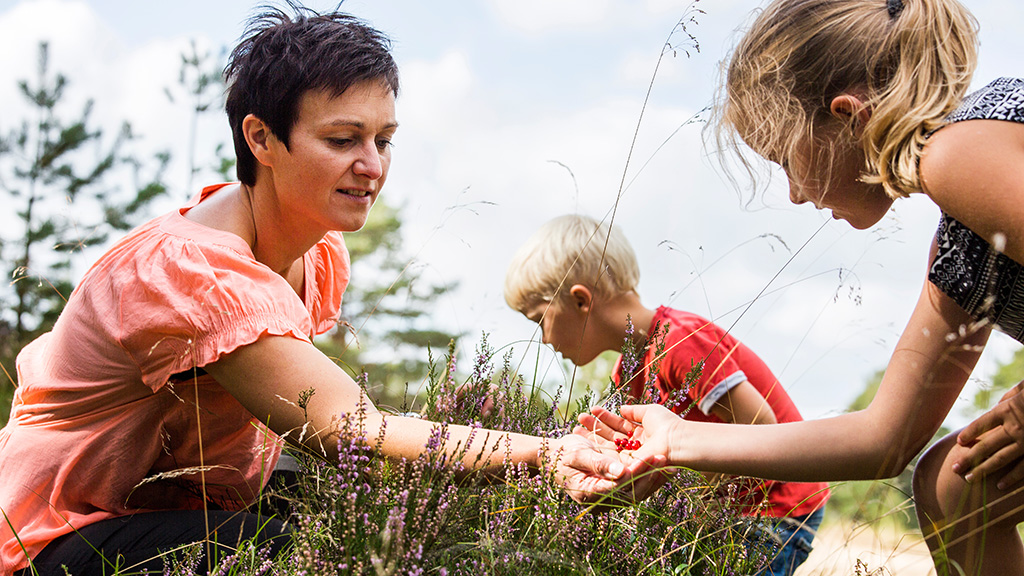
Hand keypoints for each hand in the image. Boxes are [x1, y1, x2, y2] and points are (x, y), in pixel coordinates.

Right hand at [546, 433, 663, 503]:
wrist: (555, 459)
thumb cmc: (562, 455)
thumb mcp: (576, 455)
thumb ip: (598, 463)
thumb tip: (620, 472)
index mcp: (589, 493)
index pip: (618, 485)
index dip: (636, 472)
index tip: (650, 457)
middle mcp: (600, 501)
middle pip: (631, 493)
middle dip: (650, 475)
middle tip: (665, 459)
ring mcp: (608, 499)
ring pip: (637, 492)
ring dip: (654, 478)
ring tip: (670, 464)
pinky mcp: (615, 492)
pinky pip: (635, 487)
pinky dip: (649, 477)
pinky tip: (663, 467)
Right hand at [577, 404, 682, 466]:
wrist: (676, 442)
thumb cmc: (666, 425)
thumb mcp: (649, 412)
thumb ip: (634, 411)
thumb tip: (621, 408)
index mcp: (642, 434)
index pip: (620, 425)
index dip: (605, 418)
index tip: (592, 410)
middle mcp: (635, 447)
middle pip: (611, 435)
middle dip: (595, 426)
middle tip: (580, 417)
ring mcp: (630, 456)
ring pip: (607, 444)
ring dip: (592, 433)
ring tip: (576, 424)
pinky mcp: (626, 465)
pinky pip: (607, 454)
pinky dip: (594, 444)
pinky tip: (582, 436)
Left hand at [955, 381, 1023, 488]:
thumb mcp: (1023, 388)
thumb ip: (1009, 397)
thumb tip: (996, 406)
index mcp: (1008, 409)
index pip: (982, 423)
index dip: (970, 433)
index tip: (959, 443)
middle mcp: (1014, 427)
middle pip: (986, 445)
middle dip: (969, 458)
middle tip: (955, 469)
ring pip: (1001, 459)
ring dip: (983, 470)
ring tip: (969, 479)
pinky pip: (1023, 467)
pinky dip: (1012, 477)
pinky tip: (999, 485)